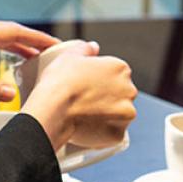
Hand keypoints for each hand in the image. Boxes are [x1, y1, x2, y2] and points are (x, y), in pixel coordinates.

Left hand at [0, 18, 58, 103]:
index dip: (38, 40)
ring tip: (37, 57)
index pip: (15, 32)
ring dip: (19, 44)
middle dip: (33, 41)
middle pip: (10, 31)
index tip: (58, 45)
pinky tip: (7, 57)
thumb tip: (12, 93)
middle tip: (54, 52)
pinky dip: (4, 46)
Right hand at [19, 42, 138, 152]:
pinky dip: (102, 133)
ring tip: (85, 116)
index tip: (88, 86)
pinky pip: (112, 133)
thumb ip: (86, 49)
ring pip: (118, 115)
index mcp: (121, 69)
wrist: (53, 110)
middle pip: (120, 94)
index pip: (116, 75)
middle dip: (107, 98)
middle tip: (85, 101)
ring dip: (107, 116)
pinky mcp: (118, 134)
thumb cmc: (60, 82)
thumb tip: (93, 47)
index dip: (101, 81)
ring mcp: (126, 113)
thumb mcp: (70, 55)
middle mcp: (129, 90)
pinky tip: (88, 128)